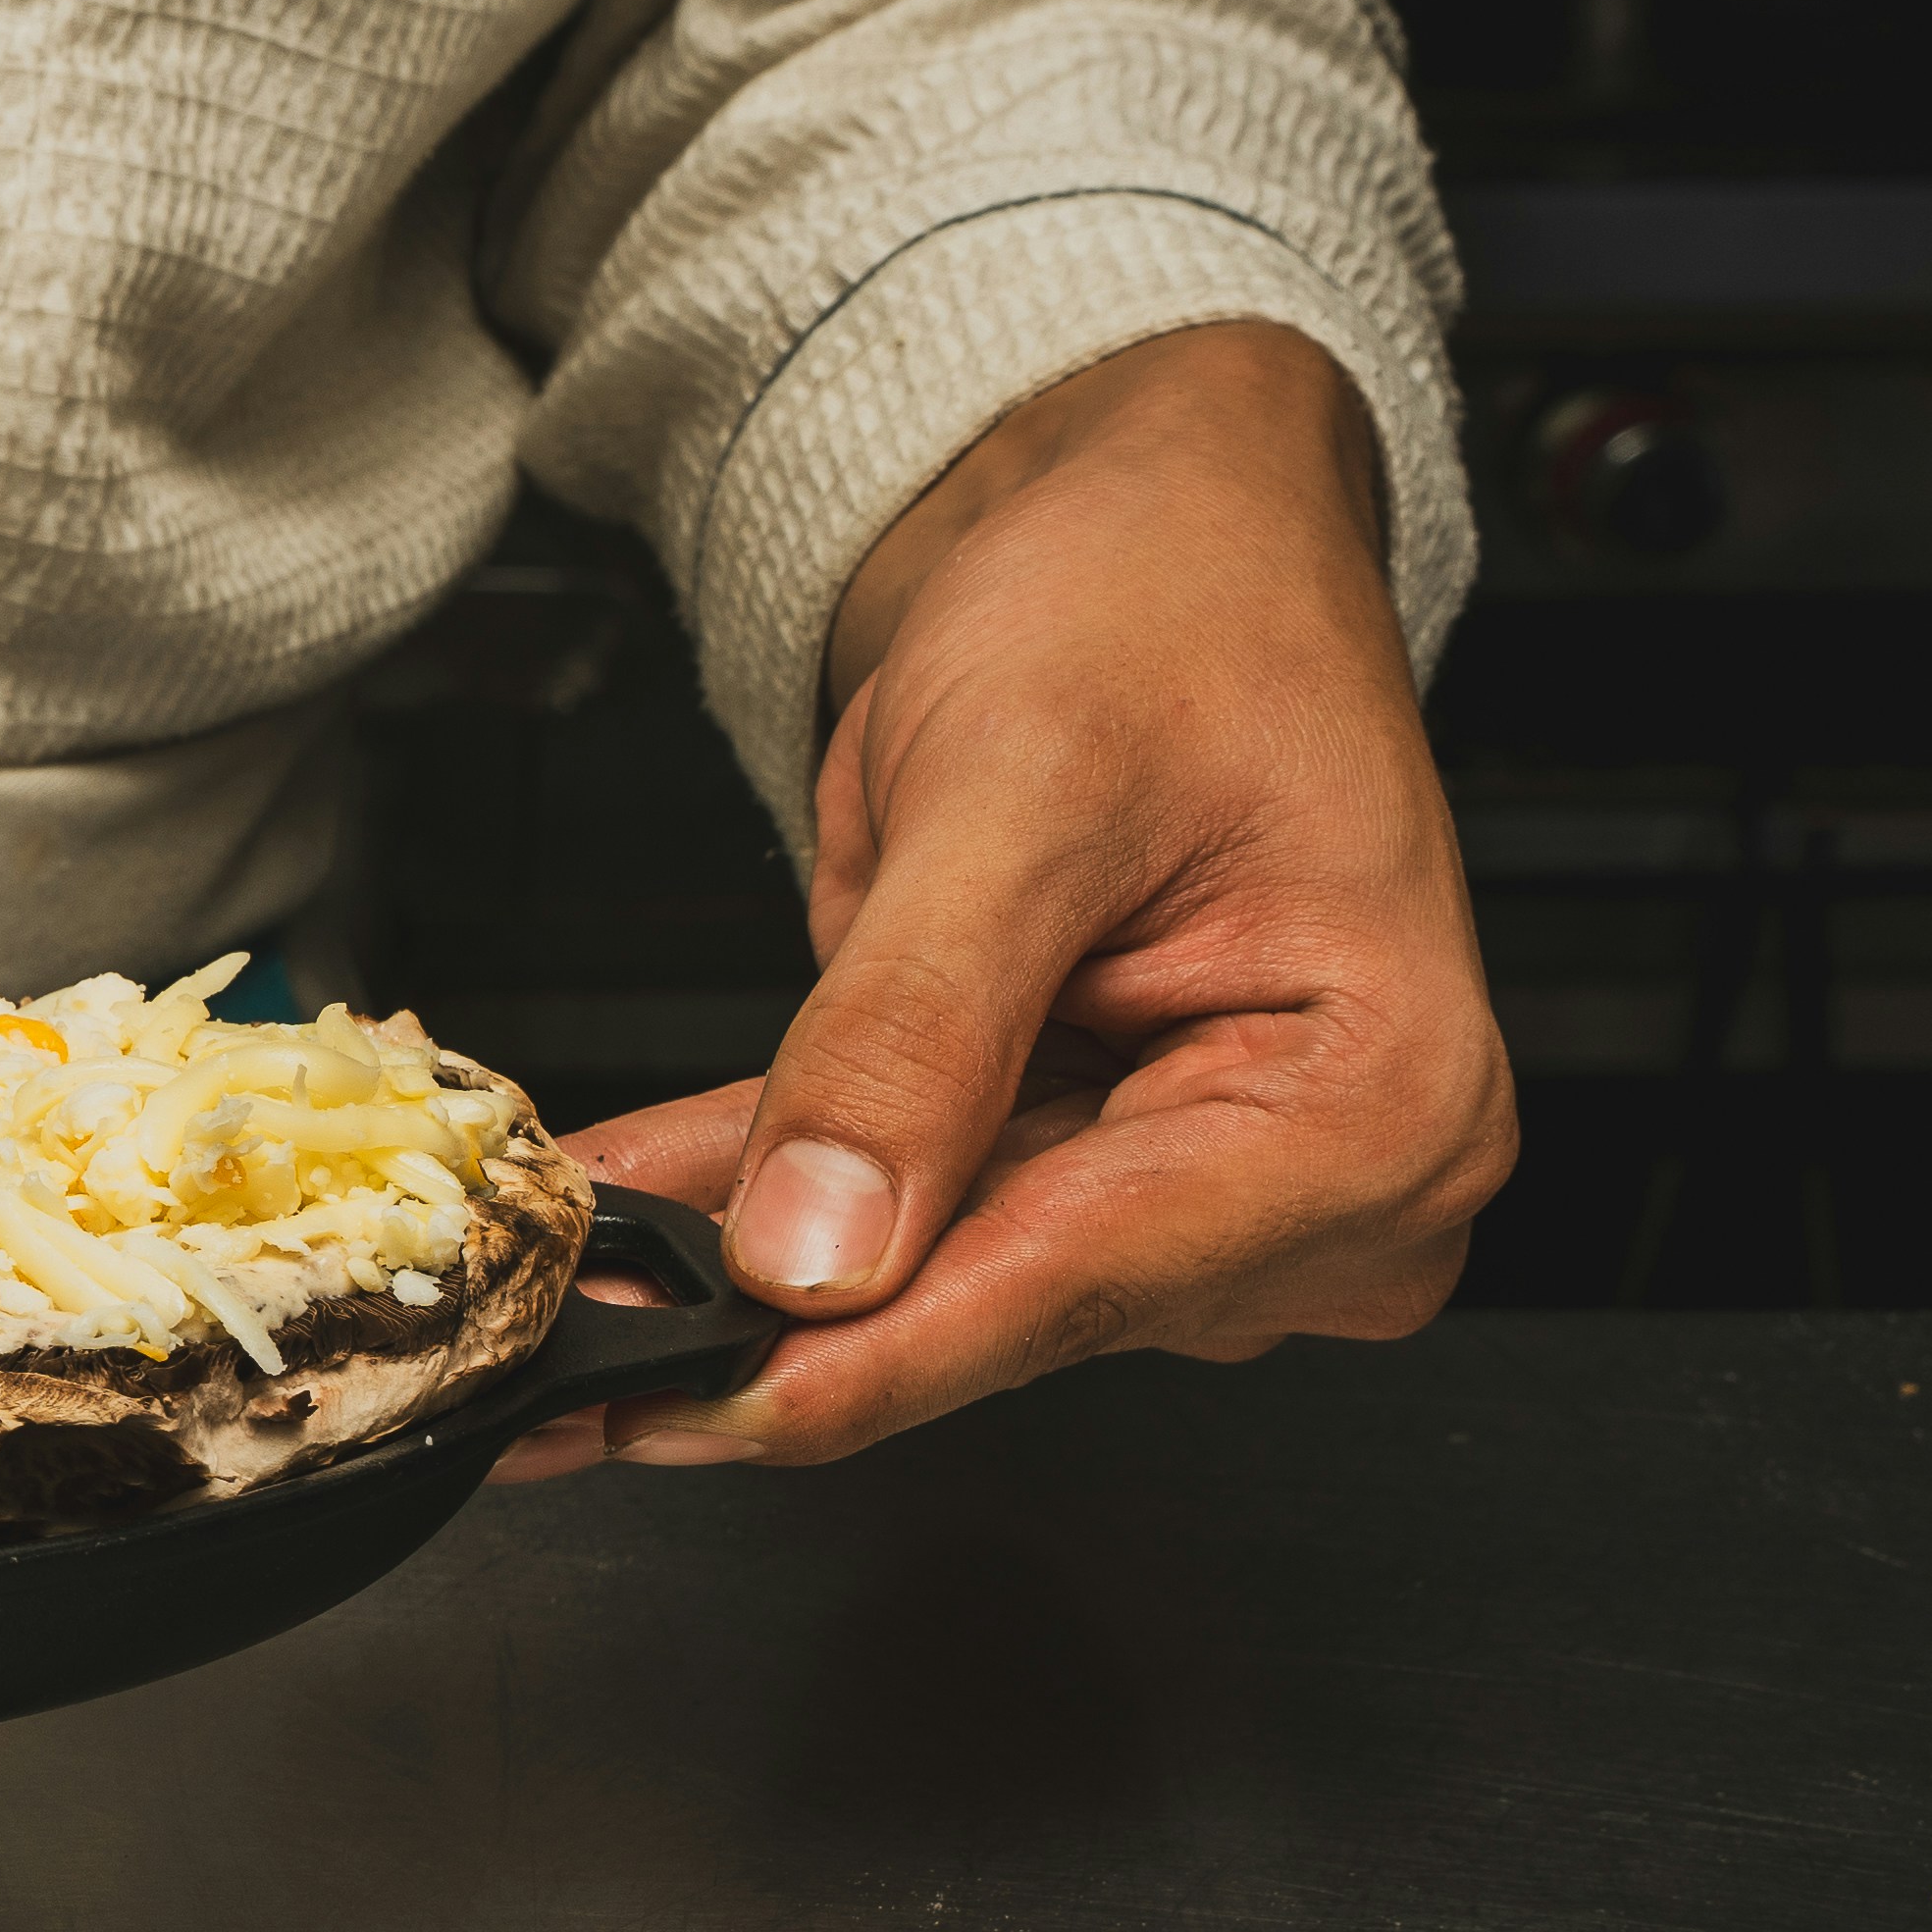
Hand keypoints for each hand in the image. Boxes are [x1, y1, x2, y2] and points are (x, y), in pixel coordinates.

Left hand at [496, 321, 1515, 1481]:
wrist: (1150, 529)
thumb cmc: (1159, 601)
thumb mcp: (1020, 789)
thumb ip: (918, 1031)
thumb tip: (820, 1249)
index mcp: (1385, 1109)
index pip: (1080, 1277)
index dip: (860, 1359)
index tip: (682, 1403)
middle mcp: (1320, 1192)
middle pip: (997, 1306)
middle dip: (767, 1321)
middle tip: (549, 1349)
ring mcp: (1195, 1194)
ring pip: (923, 1278)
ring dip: (731, 1268)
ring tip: (545, 1275)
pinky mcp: (1083, 1166)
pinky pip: (895, 1214)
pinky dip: (748, 1205)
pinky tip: (612, 1223)